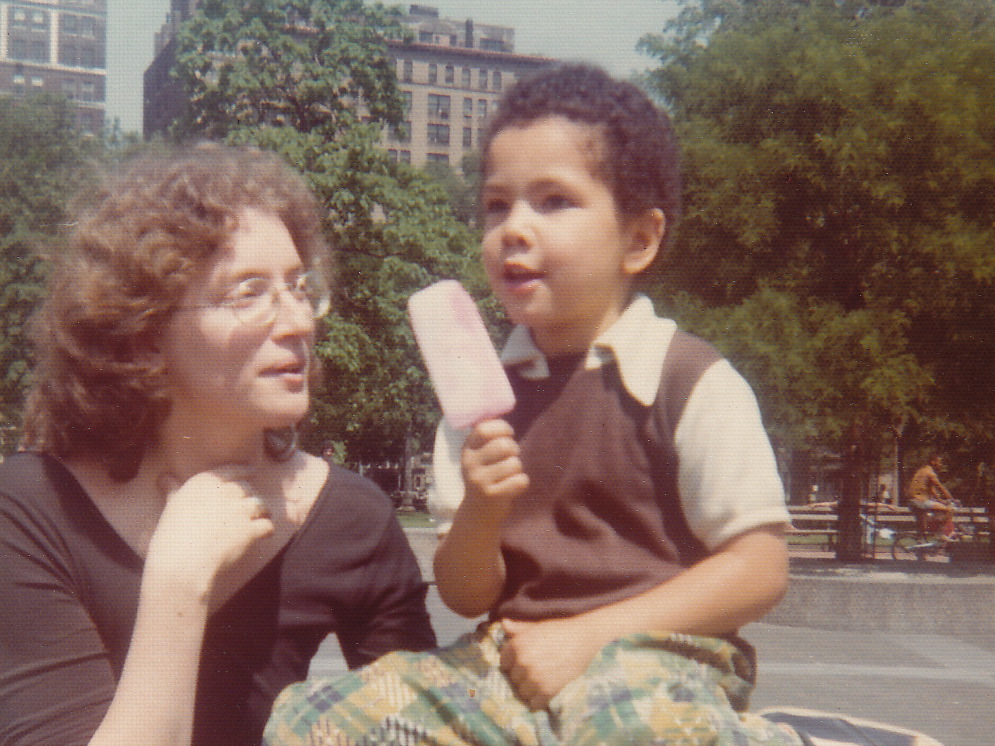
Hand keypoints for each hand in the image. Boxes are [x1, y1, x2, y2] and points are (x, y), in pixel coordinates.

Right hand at [146, 467, 274, 605]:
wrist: (181, 562)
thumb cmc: (172, 536)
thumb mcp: (171, 506)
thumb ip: (173, 489)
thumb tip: (164, 477)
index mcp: (207, 481)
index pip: (234, 469)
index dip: (245, 471)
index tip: (252, 472)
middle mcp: (227, 491)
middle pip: (249, 489)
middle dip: (252, 497)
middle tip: (251, 507)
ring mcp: (240, 510)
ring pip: (261, 505)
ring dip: (263, 513)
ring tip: (262, 518)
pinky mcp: (251, 529)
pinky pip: (267, 526)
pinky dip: (267, 531)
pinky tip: (264, 536)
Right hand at [461, 419, 528, 517]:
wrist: (477, 512)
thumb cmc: (486, 475)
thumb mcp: (479, 456)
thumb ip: (488, 437)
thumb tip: (500, 409)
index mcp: (468, 450)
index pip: (483, 429)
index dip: (501, 427)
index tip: (508, 433)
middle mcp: (470, 464)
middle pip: (503, 445)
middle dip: (514, 449)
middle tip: (511, 456)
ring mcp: (479, 481)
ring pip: (514, 463)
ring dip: (518, 468)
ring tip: (509, 474)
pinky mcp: (492, 496)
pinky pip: (520, 480)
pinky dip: (522, 482)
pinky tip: (512, 486)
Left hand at [500, 616, 603, 709]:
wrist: (584, 637)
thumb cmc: (559, 630)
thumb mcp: (536, 626)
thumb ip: (518, 628)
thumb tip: (503, 624)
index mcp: (517, 645)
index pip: (504, 663)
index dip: (513, 664)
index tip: (521, 664)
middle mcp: (522, 661)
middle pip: (513, 679)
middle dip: (521, 676)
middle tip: (534, 672)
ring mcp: (534, 677)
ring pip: (522, 692)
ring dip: (529, 690)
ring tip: (539, 683)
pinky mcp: (548, 690)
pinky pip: (535, 703)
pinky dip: (539, 701)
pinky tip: (545, 693)